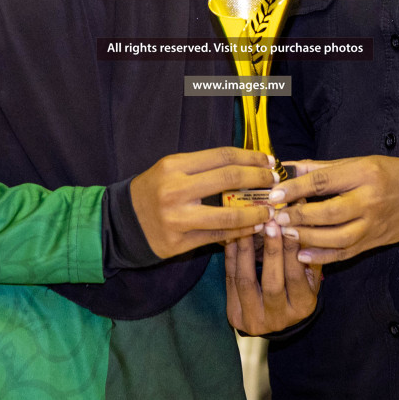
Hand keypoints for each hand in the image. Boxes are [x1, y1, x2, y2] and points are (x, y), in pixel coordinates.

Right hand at [130, 147, 278, 258]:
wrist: (122, 223)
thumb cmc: (154, 190)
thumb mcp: (172, 169)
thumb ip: (204, 167)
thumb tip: (247, 164)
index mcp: (175, 166)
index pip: (222, 156)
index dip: (250, 157)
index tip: (268, 161)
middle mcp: (175, 190)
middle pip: (230, 180)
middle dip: (259, 180)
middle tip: (276, 182)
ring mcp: (177, 219)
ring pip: (229, 215)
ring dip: (256, 213)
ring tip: (270, 211)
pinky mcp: (179, 243)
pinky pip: (219, 237)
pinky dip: (241, 232)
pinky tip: (255, 228)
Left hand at [225, 220, 321, 334]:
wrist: (274, 316)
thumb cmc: (295, 288)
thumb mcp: (309, 275)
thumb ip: (308, 252)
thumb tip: (304, 218)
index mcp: (303, 307)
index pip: (296, 276)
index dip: (291, 250)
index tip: (288, 224)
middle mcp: (279, 318)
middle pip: (272, 283)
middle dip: (270, 250)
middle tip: (269, 223)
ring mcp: (255, 320)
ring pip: (246, 281)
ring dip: (245, 250)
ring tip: (247, 226)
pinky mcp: (235, 315)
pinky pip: (230, 281)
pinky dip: (231, 257)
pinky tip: (233, 237)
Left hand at [264, 156, 398, 264]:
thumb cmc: (389, 173)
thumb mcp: (359, 162)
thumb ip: (324, 168)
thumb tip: (290, 168)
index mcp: (363, 174)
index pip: (325, 182)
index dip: (297, 188)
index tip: (275, 193)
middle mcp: (369, 200)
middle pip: (329, 212)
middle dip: (299, 216)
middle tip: (276, 217)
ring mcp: (372, 224)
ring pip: (336, 237)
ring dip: (307, 238)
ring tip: (285, 234)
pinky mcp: (373, 242)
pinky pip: (345, 253)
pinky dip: (322, 256)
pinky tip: (302, 254)